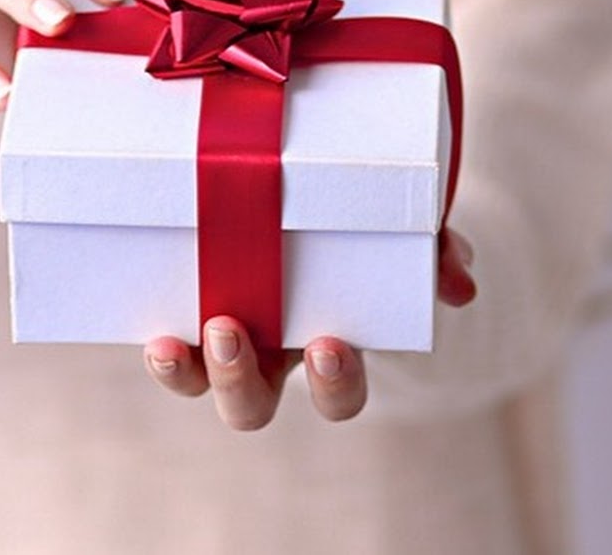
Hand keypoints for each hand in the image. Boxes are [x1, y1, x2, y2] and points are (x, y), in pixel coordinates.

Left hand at [144, 228, 475, 429]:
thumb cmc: (359, 234)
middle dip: (239, 383)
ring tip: (172, 340)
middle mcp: (269, 354)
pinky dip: (157, 342)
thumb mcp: (402, 238)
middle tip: (231, 331)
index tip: (329, 346)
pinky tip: (149, 328)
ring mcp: (224, 332)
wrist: (309, 204)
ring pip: (197, 382)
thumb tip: (462, 284)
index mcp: (324, 345)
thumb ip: (434, 255)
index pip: (336, 393)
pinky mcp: (183, 304)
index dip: (334, 385)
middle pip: (250, 407)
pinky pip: (163, 336)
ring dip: (185, 371)